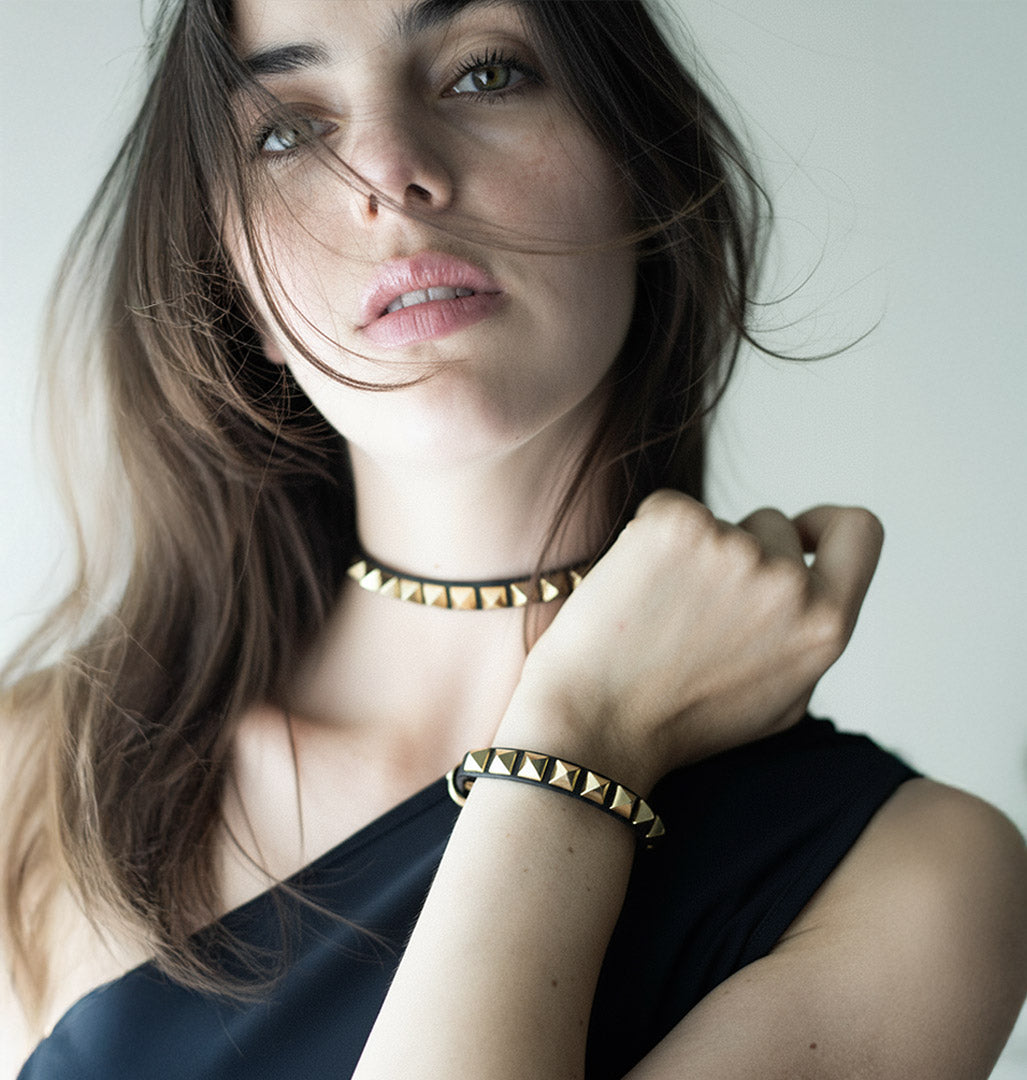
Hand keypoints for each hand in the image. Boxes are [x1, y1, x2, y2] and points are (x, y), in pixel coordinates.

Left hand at [501, 491, 883, 791]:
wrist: (595, 725)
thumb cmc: (680, 720)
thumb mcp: (781, 699)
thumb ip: (808, 637)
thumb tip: (808, 581)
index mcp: (825, 626)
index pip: (860, 531)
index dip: (826, 524)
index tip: (797, 533)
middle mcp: (787, 583)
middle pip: (771, 526)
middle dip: (738, 553)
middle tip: (691, 610)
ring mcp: (732, 548)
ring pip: (715, 522)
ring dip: (688, 553)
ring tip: (656, 614)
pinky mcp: (675, 526)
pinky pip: (667, 509)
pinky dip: (647, 538)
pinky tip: (631, 591)